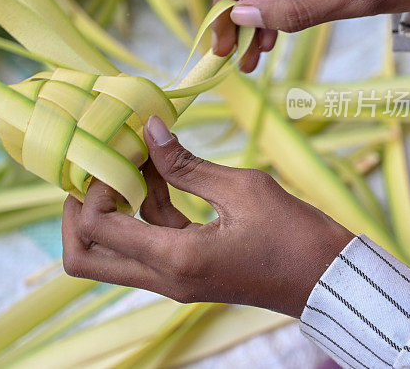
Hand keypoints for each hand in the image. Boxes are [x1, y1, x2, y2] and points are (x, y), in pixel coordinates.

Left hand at [62, 116, 353, 317]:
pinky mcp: (185, 272)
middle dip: (79, 213)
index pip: (97, 229)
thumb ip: (186, 163)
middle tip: (98, 171)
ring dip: (115, 205)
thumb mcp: (242, 189)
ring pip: (111, 251)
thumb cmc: (296, 235)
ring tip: (140, 158)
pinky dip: (144, 209)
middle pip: (83, 259)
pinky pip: (145, 243)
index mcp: (175, 260)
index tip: (120, 154)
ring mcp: (173, 279)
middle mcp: (164, 278)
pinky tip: (163, 171)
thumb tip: (150, 129)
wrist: (330, 279)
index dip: (95, 187)